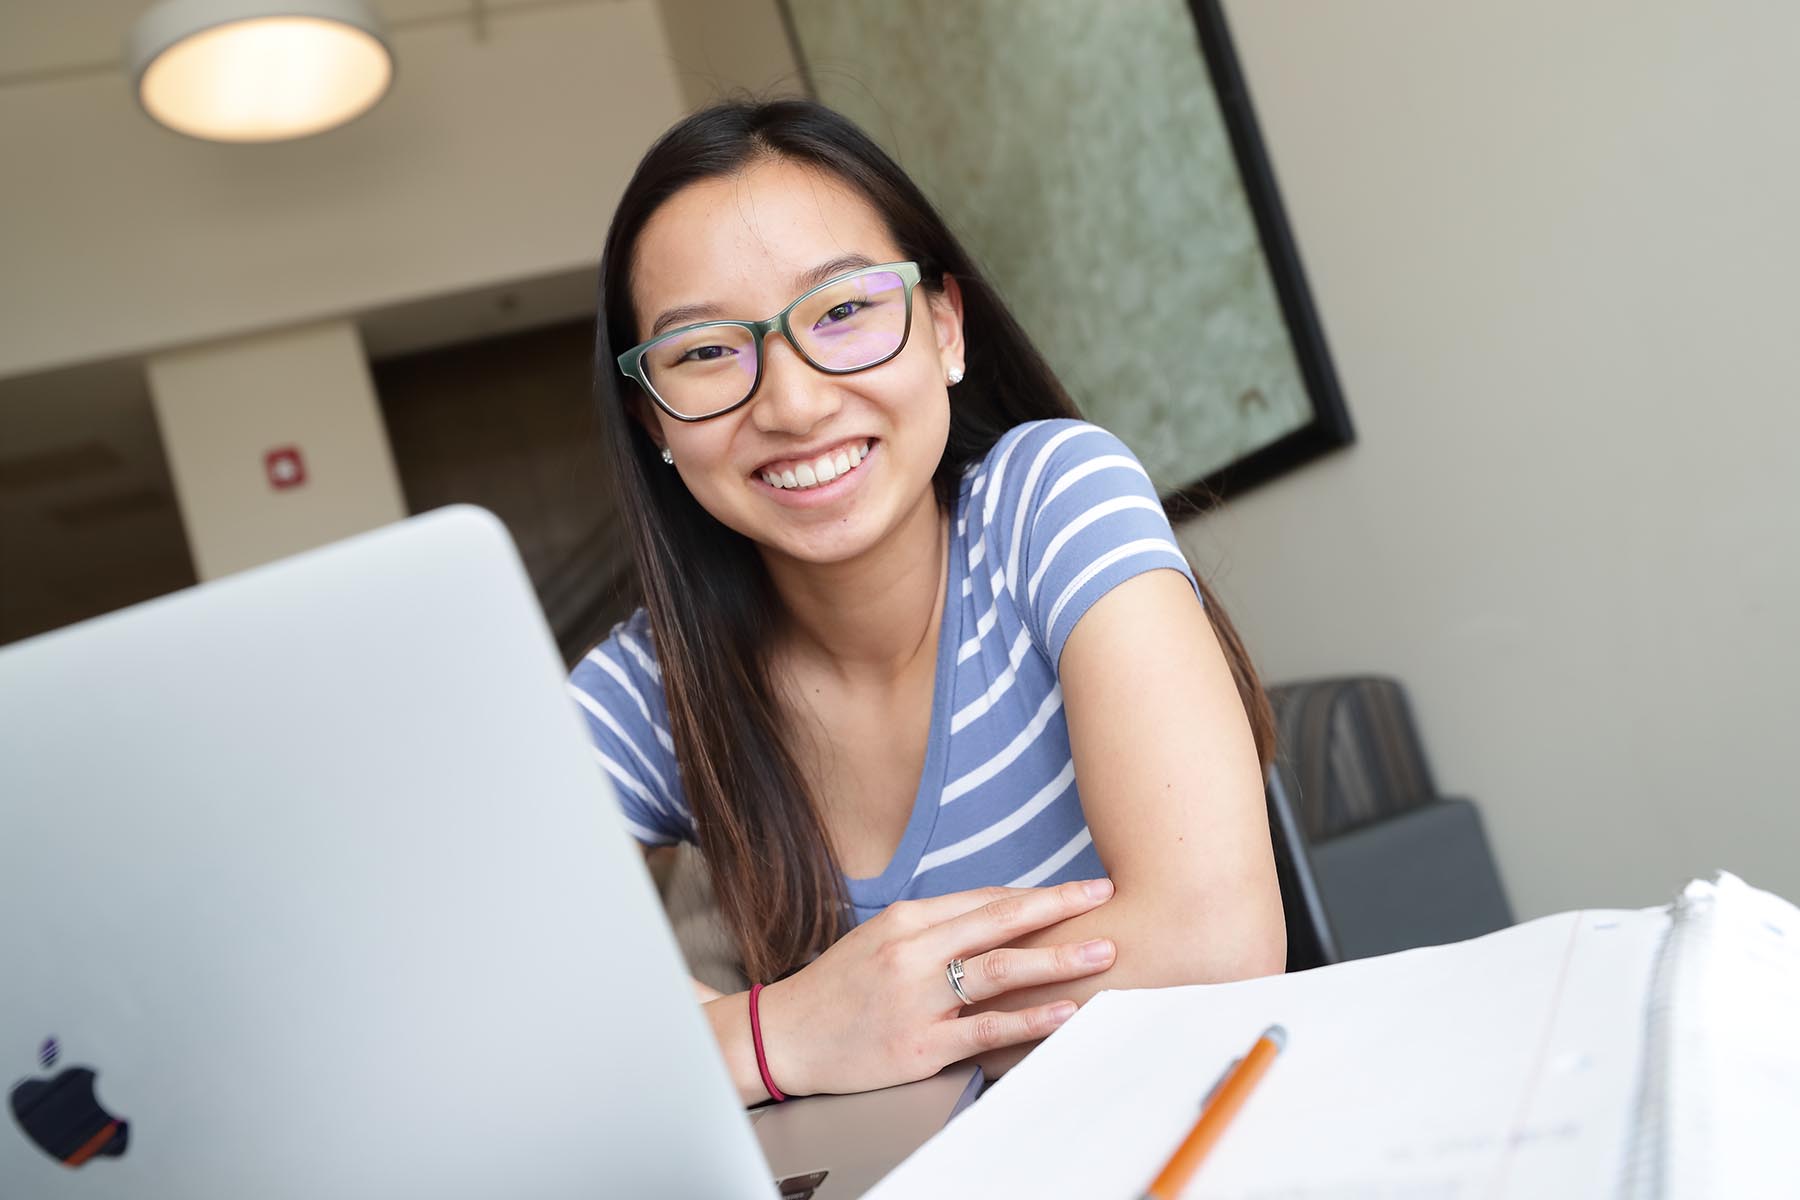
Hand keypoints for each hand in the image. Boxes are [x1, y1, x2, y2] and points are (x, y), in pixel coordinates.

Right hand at [755, 878, 1117, 1096]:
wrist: (783, 1036)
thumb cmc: (836, 988)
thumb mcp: (878, 939)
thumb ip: (933, 927)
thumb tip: (995, 915)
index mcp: (905, 920)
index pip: (984, 899)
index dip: (1037, 894)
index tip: (1081, 888)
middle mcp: (911, 952)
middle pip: (997, 921)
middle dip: (1058, 907)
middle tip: (1103, 897)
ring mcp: (915, 998)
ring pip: (997, 970)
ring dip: (1055, 959)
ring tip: (1100, 952)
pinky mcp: (918, 1045)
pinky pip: (984, 1029)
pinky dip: (1028, 1019)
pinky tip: (1062, 1012)